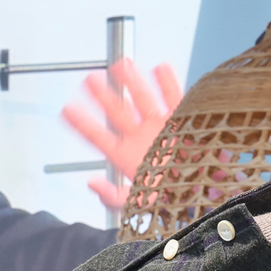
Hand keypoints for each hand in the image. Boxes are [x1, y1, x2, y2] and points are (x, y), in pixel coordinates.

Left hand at [62, 59, 182, 209]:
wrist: (202, 199)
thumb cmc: (172, 203)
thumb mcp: (139, 206)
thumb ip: (115, 197)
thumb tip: (93, 184)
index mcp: (127, 157)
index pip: (99, 137)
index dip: (83, 123)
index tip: (68, 110)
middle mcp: (142, 139)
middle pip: (117, 112)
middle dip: (103, 95)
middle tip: (90, 79)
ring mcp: (161, 130)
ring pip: (143, 100)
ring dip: (132, 82)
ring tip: (120, 64)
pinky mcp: (183, 126)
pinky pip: (175, 101)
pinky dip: (169, 85)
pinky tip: (161, 68)